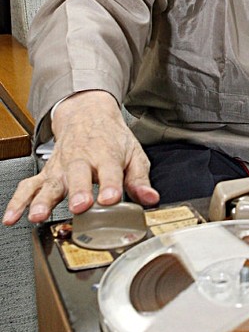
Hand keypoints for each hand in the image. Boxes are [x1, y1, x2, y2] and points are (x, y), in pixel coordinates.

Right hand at [2, 90, 159, 224]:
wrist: (87, 114)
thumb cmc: (112, 139)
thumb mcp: (133, 155)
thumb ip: (140, 180)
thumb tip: (151, 199)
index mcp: (106, 155)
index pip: (110, 171)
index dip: (111, 185)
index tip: (111, 199)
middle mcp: (81, 161)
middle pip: (78, 176)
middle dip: (78, 191)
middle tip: (80, 206)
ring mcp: (61, 168)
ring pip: (50, 184)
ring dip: (43, 200)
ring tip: (38, 215)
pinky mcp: (46, 173)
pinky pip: (28, 187)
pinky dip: (18, 202)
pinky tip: (12, 217)